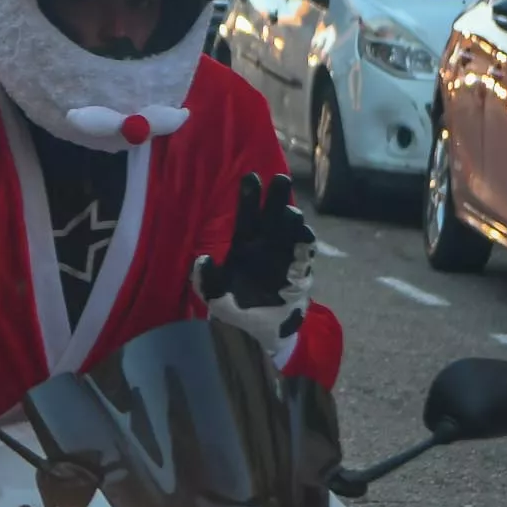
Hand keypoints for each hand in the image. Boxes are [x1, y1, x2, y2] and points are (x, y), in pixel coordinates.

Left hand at [191, 173, 315, 355]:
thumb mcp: (213, 294)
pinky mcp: (299, 270)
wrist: (258, 330)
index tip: (251, 176)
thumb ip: (205, 278)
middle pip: (273, 214)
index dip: (249, 197)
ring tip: (290, 212)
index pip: (247, 215)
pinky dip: (305, 243)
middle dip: (277, 196)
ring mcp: (284, 255)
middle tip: (280, 178)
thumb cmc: (234, 308)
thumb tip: (201, 259)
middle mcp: (266, 244)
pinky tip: (303, 235)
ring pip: (291, 229)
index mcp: (244, 244)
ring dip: (292, 219)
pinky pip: (305, 252)